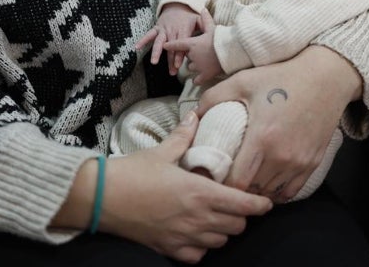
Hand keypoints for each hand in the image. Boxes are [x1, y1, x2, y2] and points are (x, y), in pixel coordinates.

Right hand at [100, 112, 271, 262]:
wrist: (102, 198)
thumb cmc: (133, 173)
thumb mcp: (162, 151)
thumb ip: (184, 135)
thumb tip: (195, 115)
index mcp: (200, 192)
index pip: (243, 205)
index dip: (259, 205)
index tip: (266, 202)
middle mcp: (197, 218)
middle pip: (237, 226)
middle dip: (241, 216)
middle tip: (237, 203)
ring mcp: (184, 237)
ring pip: (220, 241)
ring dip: (223, 230)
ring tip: (217, 216)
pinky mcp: (169, 249)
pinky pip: (198, 255)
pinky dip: (203, 247)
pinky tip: (197, 233)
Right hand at [136, 3, 199, 74]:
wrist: (177, 5)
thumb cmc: (189, 17)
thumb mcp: (198, 19)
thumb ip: (205, 26)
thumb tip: (212, 34)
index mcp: (183, 29)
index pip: (182, 44)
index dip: (180, 54)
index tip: (179, 65)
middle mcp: (172, 29)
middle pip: (171, 46)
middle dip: (171, 59)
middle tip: (172, 71)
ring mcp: (163, 29)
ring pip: (159, 42)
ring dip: (157, 52)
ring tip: (154, 62)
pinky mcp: (156, 28)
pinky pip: (149, 34)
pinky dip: (143, 40)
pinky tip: (136, 47)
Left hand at [164, 10, 222, 85]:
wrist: (230, 53)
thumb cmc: (221, 39)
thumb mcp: (212, 28)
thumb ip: (206, 20)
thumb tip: (203, 9)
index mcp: (193, 44)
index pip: (178, 44)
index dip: (171, 45)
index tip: (165, 46)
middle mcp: (193, 56)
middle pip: (187, 56)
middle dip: (192, 55)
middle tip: (202, 52)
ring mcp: (198, 66)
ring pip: (191, 67)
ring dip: (195, 66)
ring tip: (205, 63)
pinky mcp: (204, 75)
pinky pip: (196, 80)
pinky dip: (197, 80)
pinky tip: (198, 79)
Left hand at [195, 45, 360, 202]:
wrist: (326, 77)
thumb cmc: (282, 77)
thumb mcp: (243, 80)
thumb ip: (213, 97)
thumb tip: (192, 115)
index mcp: (262, 138)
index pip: (237, 182)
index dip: (223, 184)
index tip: (216, 177)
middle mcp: (281, 156)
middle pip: (253, 190)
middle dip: (237, 188)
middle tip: (228, 178)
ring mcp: (299, 162)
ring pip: (271, 193)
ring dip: (257, 189)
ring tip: (246, 179)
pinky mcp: (312, 163)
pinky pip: (291, 192)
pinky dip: (277, 191)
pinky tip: (268, 181)